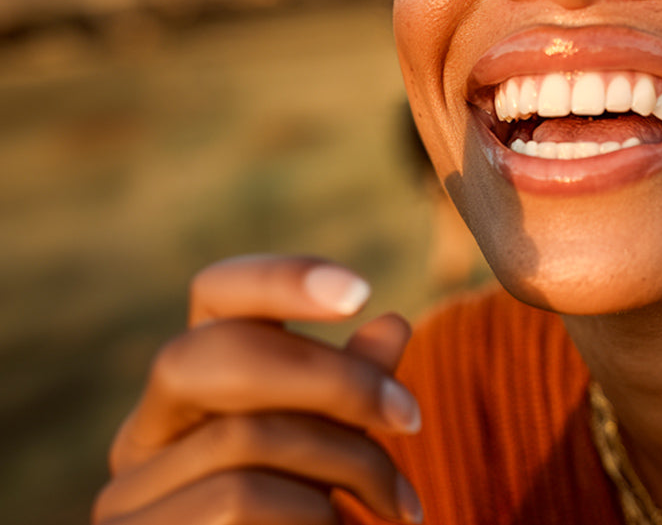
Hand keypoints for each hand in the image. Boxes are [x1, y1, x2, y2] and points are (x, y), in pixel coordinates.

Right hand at [93, 255, 423, 523]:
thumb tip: (392, 322)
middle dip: (334, 378)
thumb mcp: (336, 460)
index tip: (361, 291)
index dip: (280, 278)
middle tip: (414, 420)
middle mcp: (144, 439)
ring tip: (401, 507)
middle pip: (214, 354)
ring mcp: (130, 498)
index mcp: (192, 399)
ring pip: (246, 433)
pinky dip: (312, 513)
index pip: (213, 298)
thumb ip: (354, 399)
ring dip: (349, 464)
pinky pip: (240, 498)